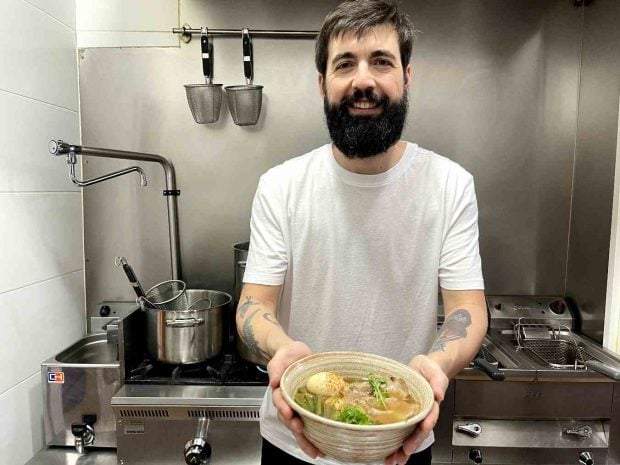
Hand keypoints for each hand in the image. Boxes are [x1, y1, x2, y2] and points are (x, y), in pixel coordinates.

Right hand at [267, 341, 321, 457]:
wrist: (297, 353)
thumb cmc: (287, 355)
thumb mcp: (280, 357)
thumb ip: (276, 367)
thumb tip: (274, 380)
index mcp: (280, 390)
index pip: (280, 401)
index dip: (284, 408)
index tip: (289, 413)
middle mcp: (289, 401)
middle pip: (289, 419)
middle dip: (296, 429)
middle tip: (304, 435)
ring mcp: (300, 405)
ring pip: (300, 426)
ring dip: (306, 439)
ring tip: (316, 451)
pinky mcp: (312, 405)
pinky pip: (312, 421)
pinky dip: (317, 434)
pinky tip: (325, 445)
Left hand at [384, 355, 448, 464]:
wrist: (420, 369)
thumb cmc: (427, 369)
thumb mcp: (433, 369)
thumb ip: (438, 380)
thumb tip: (439, 394)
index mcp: (431, 402)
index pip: (431, 414)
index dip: (427, 422)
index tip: (423, 428)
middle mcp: (422, 412)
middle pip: (419, 431)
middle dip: (413, 442)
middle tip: (405, 452)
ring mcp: (412, 415)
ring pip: (409, 435)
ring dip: (402, 449)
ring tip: (394, 460)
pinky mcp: (401, 415)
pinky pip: (399, 430)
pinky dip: (393, 443)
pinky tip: (387, 453)